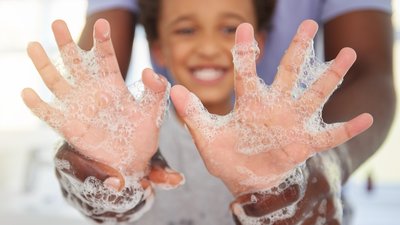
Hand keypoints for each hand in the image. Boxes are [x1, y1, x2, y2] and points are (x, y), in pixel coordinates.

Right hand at [21, 19, 173, 187]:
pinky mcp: (69, 127)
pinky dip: (37, 105)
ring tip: (34, 45)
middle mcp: (92, 91)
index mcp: (112, 85)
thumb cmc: (143, 135)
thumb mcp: (153, 112)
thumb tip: (150, 71)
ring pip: (57, 82)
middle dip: (66, 43)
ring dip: (44, 65)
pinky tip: (27, 93)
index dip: (102, 41)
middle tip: (58, 23)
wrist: (132, 160)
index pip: (105, 58)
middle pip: (75, 63)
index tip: (102, 24)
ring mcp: (78, 108)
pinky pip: (50, 115)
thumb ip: (155, 92)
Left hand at [171, 20, 372, 195]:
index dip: (243, 52)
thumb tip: (176, 90)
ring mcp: (291, 123)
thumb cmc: (225, 155)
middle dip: (298, 49)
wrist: (244, 179)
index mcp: (249, 102)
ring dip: (330, 76)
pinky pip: (328, 135)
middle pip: (288, 72)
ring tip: (348, 54)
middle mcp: (274, 106)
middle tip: (309, 25)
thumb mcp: (206, 135)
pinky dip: (346, 129)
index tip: (242, 29)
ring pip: (313, 95)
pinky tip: (365, 119)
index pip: (246, 72)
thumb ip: (193, 114)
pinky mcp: (303, 144)